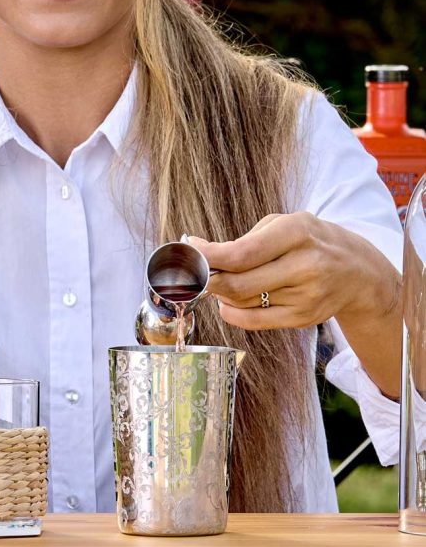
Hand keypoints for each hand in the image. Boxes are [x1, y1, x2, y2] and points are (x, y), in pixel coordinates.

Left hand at [191, 212, 396, 330]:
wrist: (358, 272)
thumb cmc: (310, 242)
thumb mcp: (284, 225)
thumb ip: (244, 239)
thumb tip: (198, 251)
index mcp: (298, 233)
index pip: (241, 253)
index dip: (208, 258)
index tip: (189, 253)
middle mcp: (305, 265)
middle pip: (237, 284)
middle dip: (208, 279)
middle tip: (196, 272)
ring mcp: (306, 296)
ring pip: (242, 303)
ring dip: (221, 294)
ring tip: (221, 281)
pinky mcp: (303, 319)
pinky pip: (253, 322)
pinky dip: (232, 312)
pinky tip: (228, 303)